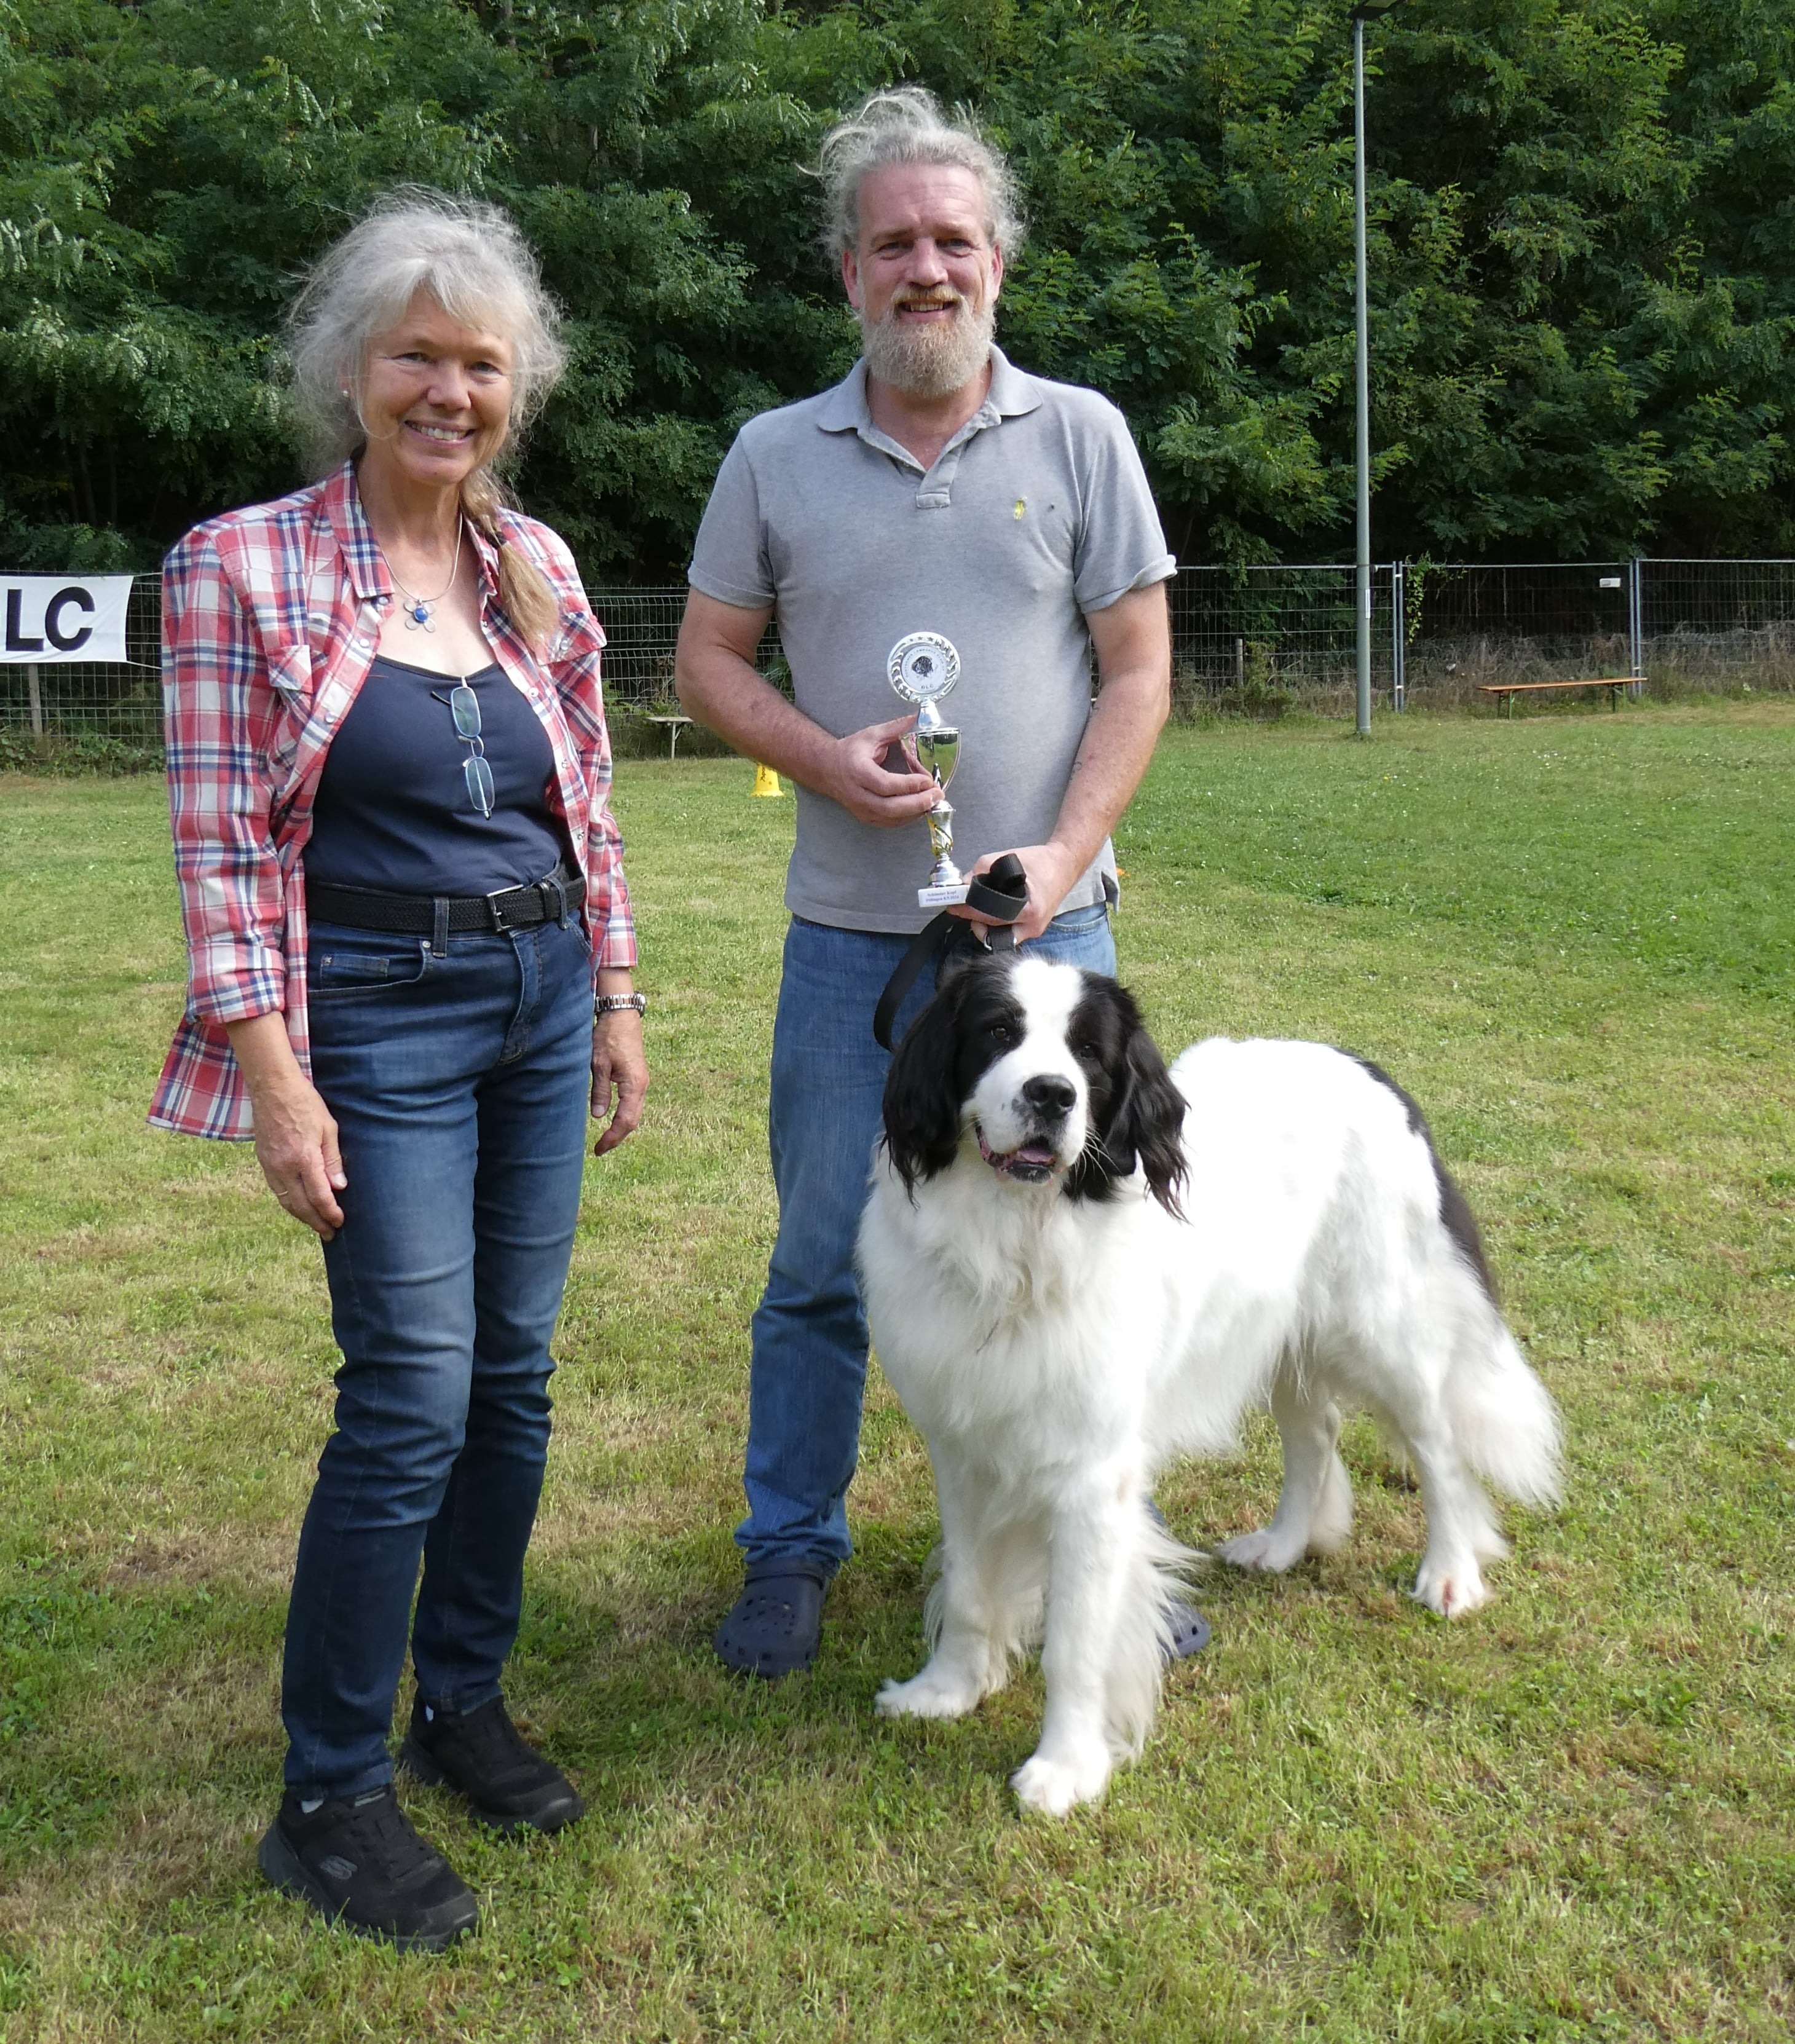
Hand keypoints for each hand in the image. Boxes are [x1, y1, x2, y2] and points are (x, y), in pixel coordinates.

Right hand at [249, 1073, 346, 1238]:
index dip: (329, 1212)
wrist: (272, 1088)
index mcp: (304, 1158)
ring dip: (301, 1217)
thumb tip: (339, 1188)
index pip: (319, 1196)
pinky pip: (276, 1190)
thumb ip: (333, 1160)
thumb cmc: (305, 1104)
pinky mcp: (263, 1161)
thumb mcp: (329, 1128)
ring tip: (315, 1225)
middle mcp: (284, 1166)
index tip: (339, 1222)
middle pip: (301, 1205)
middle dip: (316, 1222)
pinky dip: (289, 1203)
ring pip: (286, 1201)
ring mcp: (271, 1165)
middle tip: (329, 1234)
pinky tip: (298, 1207)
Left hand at [591, 1008, 647, 1153]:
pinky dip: (623, 1116)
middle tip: (599, 1149)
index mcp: (634, 1085)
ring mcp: (641, 1082)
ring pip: (634, 1113)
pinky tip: (612, 1119)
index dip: (612, 1138)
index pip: (625, 1121)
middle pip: (633, 1121)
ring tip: (605, 1139)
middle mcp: (642, 1086)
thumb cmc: (609, 1036)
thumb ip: (600, 1090)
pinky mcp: (637, 1077)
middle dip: (617, 1137)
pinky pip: (633, 1103)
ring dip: (621, 1128)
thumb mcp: (599, 1063)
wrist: (621, 1015)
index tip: (598, 1149)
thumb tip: (599, 1116)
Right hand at [821, 713, 941, 827]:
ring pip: (891, 818)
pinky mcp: (866, 817)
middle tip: (937, 795)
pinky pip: (889, 823)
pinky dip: (907, 818)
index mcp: (858, 771)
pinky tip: (921, 809)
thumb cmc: (850, 751)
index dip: (909, 784)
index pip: (885, 784)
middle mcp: (858, 794)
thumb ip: (895, 728)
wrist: (828, 769)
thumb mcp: (871, 735)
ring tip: (933, 801)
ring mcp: (861, 809)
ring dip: (916, 812)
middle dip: (917, 803)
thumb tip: (917, 718)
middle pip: (890, 807)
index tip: (928, 780)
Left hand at [951, 843, 1080, 945]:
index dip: (968, 911)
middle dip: (976, 920)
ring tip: (981, 907)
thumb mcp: (1007, 858)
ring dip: (985, 924)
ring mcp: (1033, 932)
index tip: (953, 906)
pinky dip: (996, 924)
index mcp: (1030, 910)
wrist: (1064, 865)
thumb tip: (962, 884)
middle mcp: (1032, 927)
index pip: (990, 917)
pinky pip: (1007, 933)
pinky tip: (993, 910)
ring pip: (999, 937)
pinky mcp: (1032, 931)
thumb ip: (981, 870)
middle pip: (992, 934)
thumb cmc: (1040, 861)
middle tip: (968, 906)